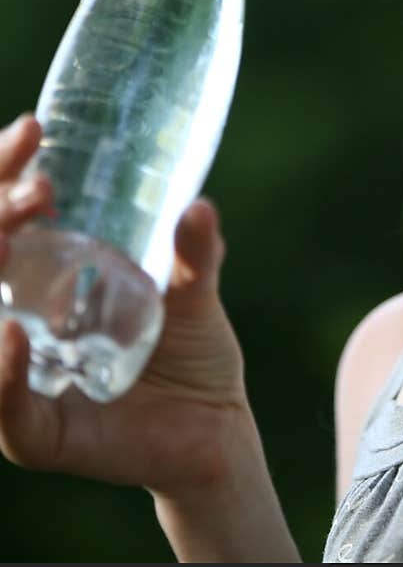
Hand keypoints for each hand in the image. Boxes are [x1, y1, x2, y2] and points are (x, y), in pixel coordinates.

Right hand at [0, 113, 254, 501]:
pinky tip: (10, 333)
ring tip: (7, 236)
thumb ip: (196, 251)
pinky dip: (2, 370)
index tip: (31, 132)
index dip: (3, 174)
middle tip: (36, 187)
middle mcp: (18, 327)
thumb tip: (198, 203)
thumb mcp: (193, 290)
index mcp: (43, 283)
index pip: (5, 221)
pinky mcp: (37, 435)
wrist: (217, 428)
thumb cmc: (191, 350)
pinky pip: (5, 405)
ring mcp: (21, 380)